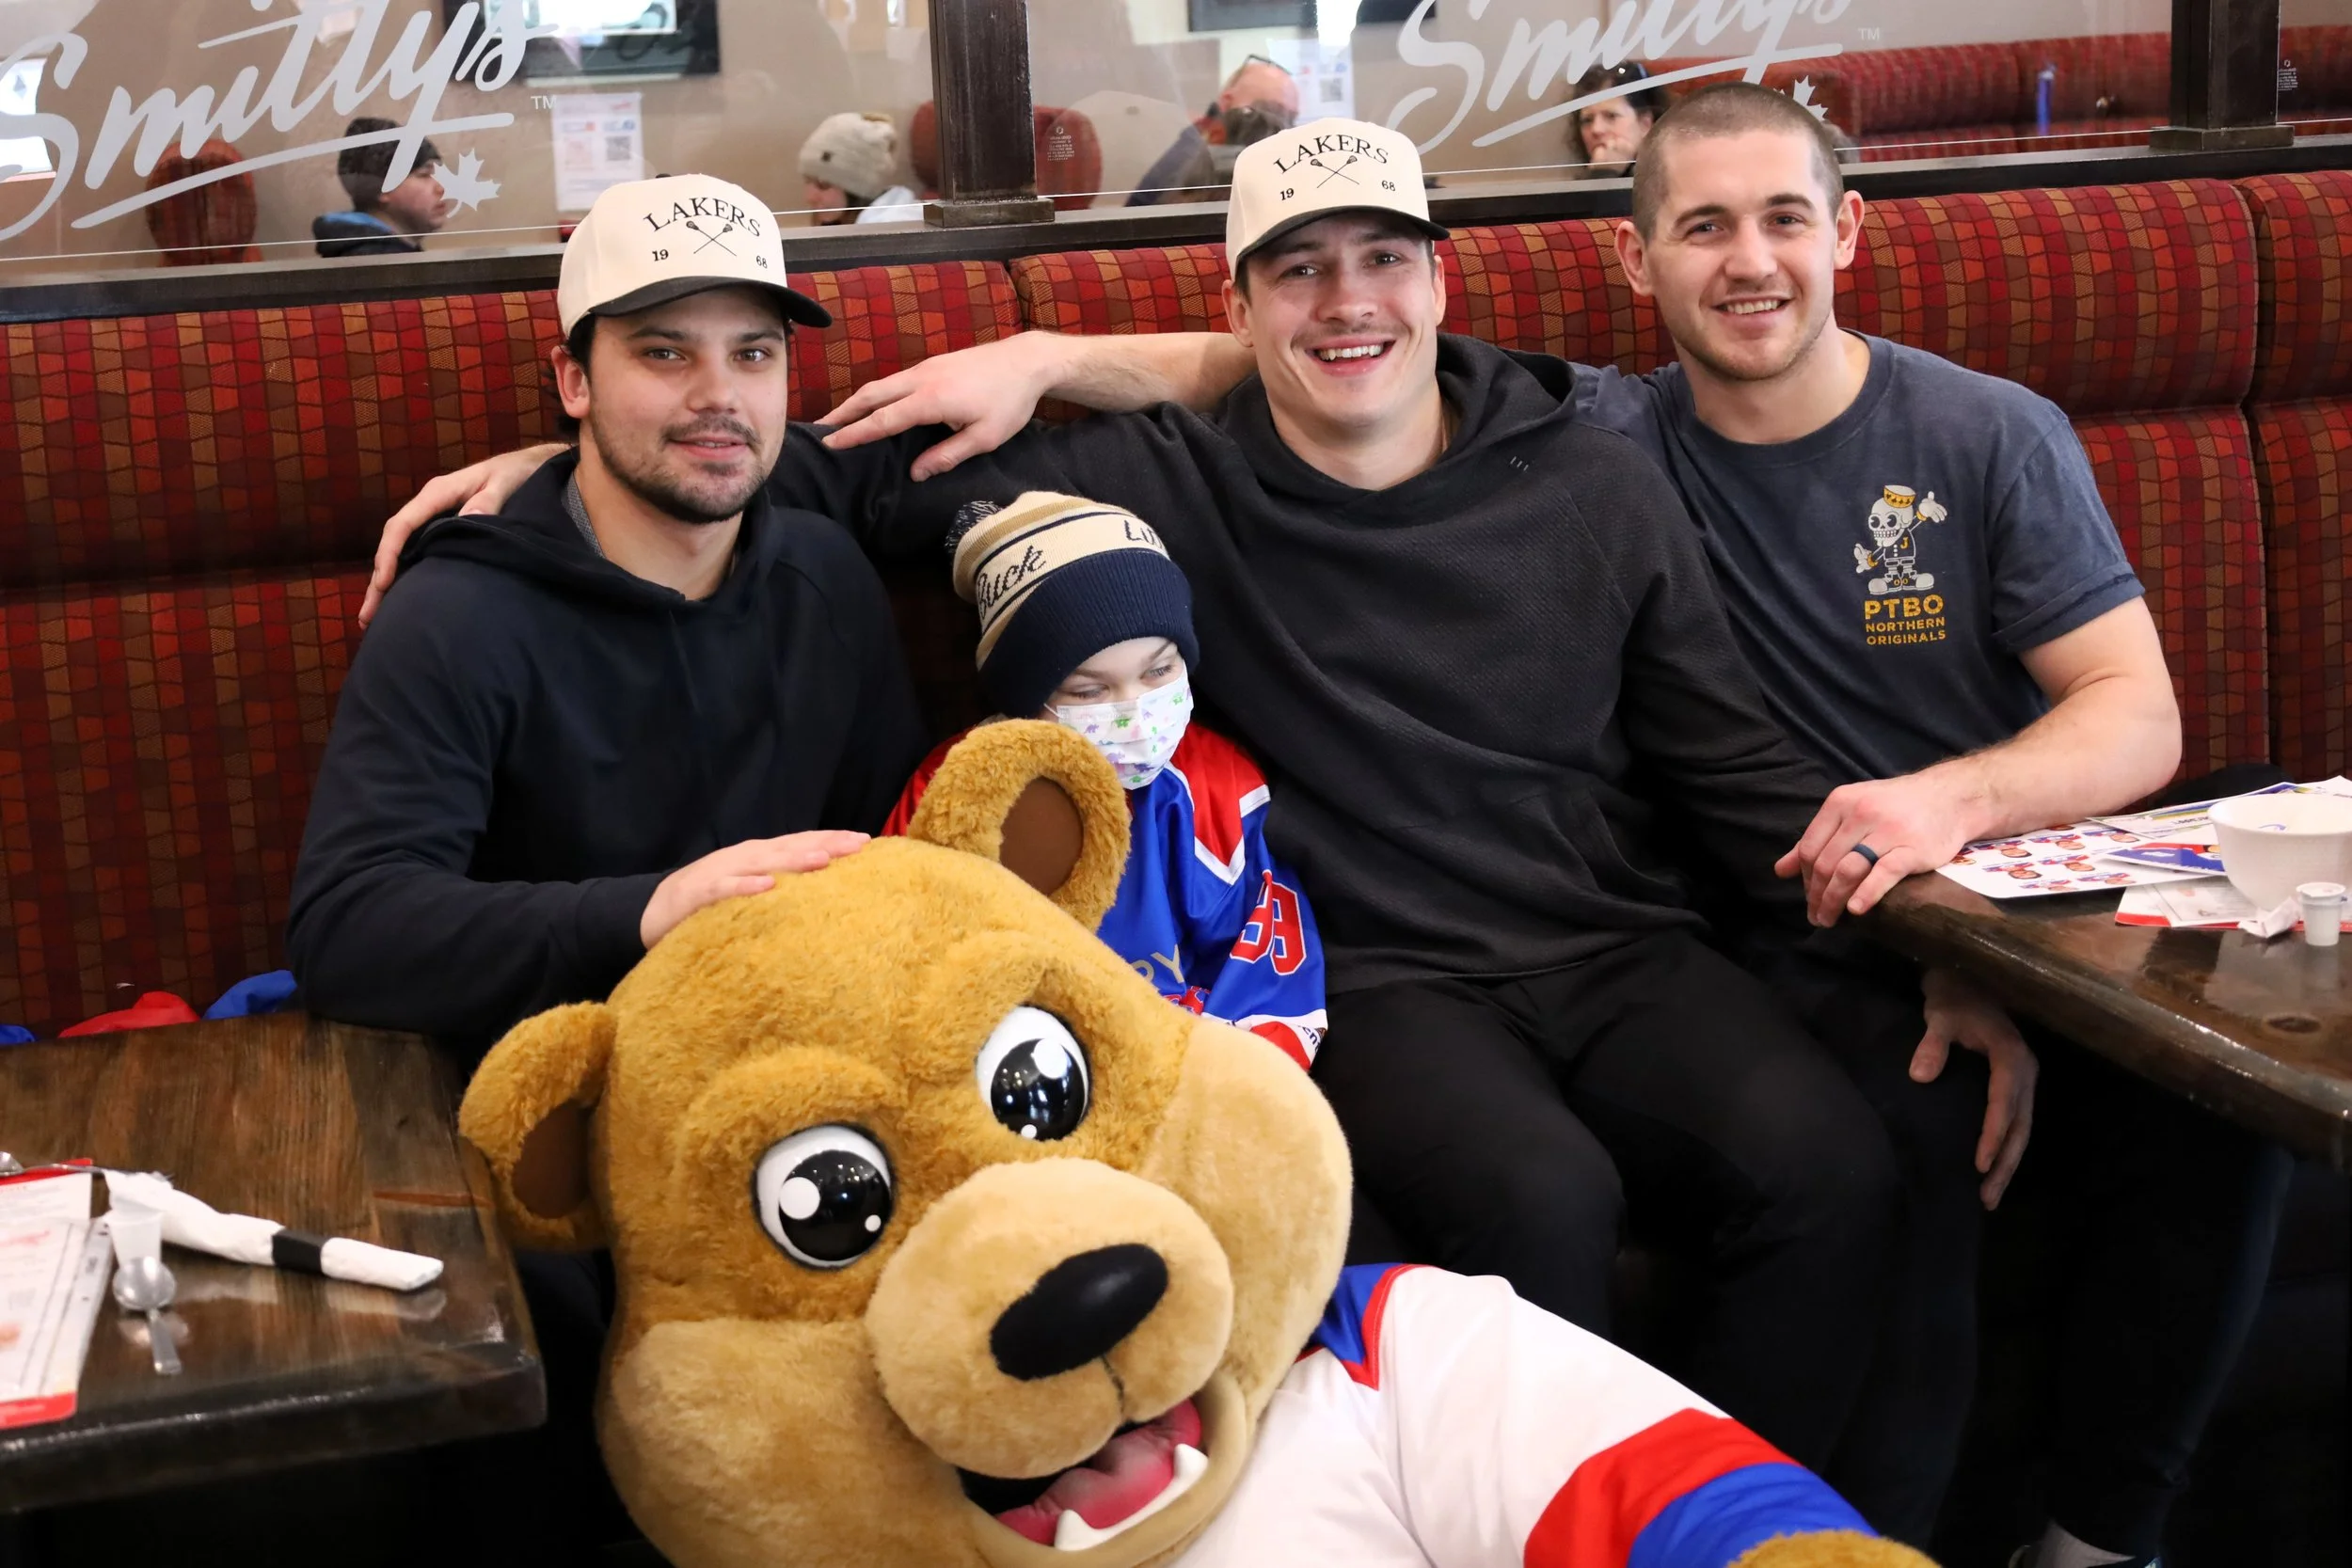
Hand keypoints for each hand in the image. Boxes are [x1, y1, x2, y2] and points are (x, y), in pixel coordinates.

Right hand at [358, 443, 567, 628]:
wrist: (524, 467)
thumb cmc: (513, 474)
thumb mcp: (504, 484)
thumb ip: (489, 501)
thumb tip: (470, 518)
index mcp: (437, 494)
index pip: (402, 525)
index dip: (390, 554)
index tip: (384, 583)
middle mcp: (427, 506)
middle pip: (394, 542)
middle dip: (378, 578)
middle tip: (367, 616)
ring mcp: (432, 518)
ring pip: (401, 551)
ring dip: (386, 582)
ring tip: (372, 618)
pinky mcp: (440, 529)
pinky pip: (415, 552)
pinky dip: (405, 575)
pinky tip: (400, 599)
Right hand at [639, 832, 869, 948]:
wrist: (652, 911)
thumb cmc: (711, 902)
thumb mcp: (750, 889)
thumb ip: (782, 885)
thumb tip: (825, 889)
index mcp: (758, 857)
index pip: (800, 843)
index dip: (831, 840)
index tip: (867, 841)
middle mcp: (744, 859)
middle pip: (789, 848)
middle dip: (824, 844)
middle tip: (858, 845)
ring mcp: (720, 873)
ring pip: (762, 863)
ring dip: (793, 859)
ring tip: (823, 858)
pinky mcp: (697, 895)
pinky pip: (724, 890)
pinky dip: (745, 887)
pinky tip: (767, 886)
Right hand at [818, 334, 1067, 480]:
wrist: (1027, 361)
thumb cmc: (1009, 402)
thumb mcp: (984, 438)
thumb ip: (948, 455)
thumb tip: (916, 474)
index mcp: (930, 400)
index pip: (882, 420)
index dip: (854, 434)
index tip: (831, 444)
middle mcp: (920, 379)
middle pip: (870, 395)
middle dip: (843, 413)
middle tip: (820, 431)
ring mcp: (925, 368)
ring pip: (880, 384)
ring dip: (856, 402)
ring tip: (838, 419)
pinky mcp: (932, 364)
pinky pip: (894, 380)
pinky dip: (875, 393)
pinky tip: (873, 405)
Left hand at [1776, 767, 1986, 924]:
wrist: (1951, 797)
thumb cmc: (1897, 807)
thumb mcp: (1853, 811)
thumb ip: (1818, 837)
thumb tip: (1781, 870)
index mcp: (1840, 803)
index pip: (1810, 847)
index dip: (1805, 878)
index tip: (1809, 897)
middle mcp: (1860, 814)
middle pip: (1825, 863)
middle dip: (1816, 895)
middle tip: (1816, 916)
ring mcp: (1887, 831)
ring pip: (1847, 870)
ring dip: (1833, 900)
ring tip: (1829, 919)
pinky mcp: (1912, 848)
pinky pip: (1882, 874)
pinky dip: (1865, 894)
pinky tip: (1855, 910)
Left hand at [1912, 966, 2037, 1208]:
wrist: (1968, 980)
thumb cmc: (1952, 998)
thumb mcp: (1939, 1015)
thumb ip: (1931, 1045)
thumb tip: (1920, 1076)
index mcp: (2011, 1057)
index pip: (2003, 1104)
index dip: (1992, 1136)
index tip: (1979, 1165)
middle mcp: (2026, 1071)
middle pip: (2019, 1126)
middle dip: (2004, 1164)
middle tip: (1987, 1198)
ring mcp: (2024, 1079)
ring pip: (2022, 1129)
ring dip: (2008, 1163)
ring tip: (1990, 1197)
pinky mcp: (2016, 1084)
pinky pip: (2016, 1122)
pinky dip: (2006, 1147)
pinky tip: (1993, 1170)